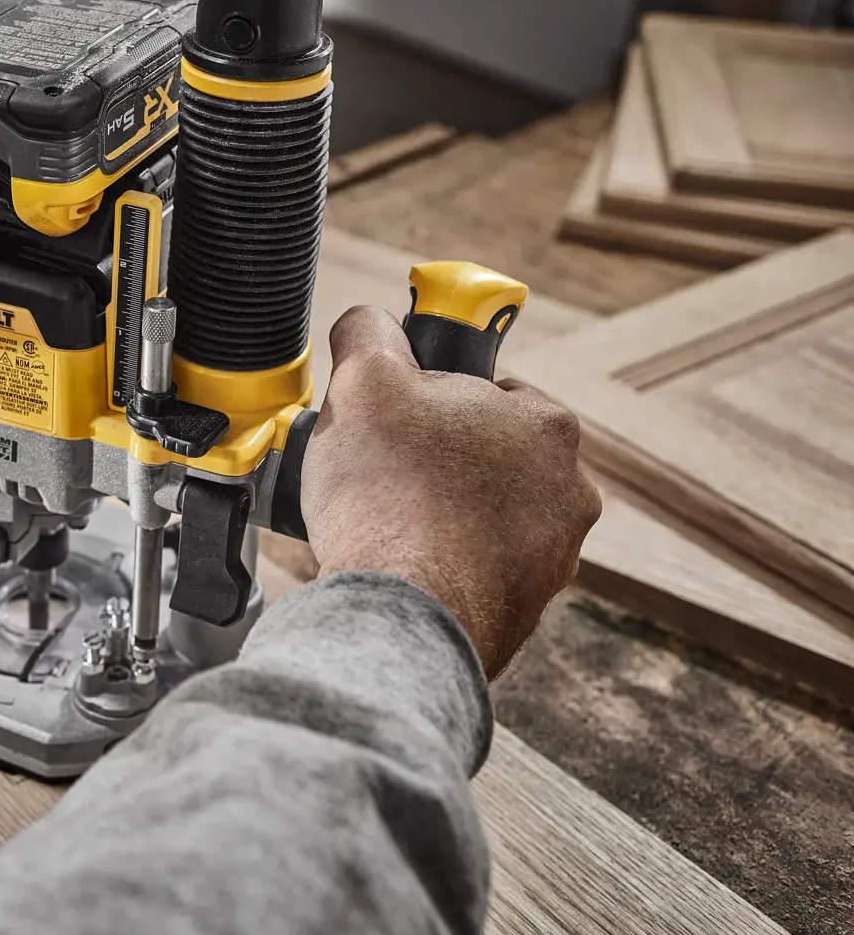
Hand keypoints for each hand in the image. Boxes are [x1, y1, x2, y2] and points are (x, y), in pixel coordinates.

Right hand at [299, 306, 601, 677]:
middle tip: (384, 473)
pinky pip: (479, 572)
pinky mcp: (527, 609)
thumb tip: (369, 324)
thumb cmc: (389, 492)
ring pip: (486, 518)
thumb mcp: (363, 381)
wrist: (403, 610)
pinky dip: (445, 567)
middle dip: (441, 462)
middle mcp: (570, 491)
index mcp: (547, 425)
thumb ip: (370, 335)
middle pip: (490, 458)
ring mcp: (554, 557)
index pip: (491, 392)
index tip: (397, 420)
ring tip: (388, 526)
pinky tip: (403, 567)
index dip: (432, 401)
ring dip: (443, 517)